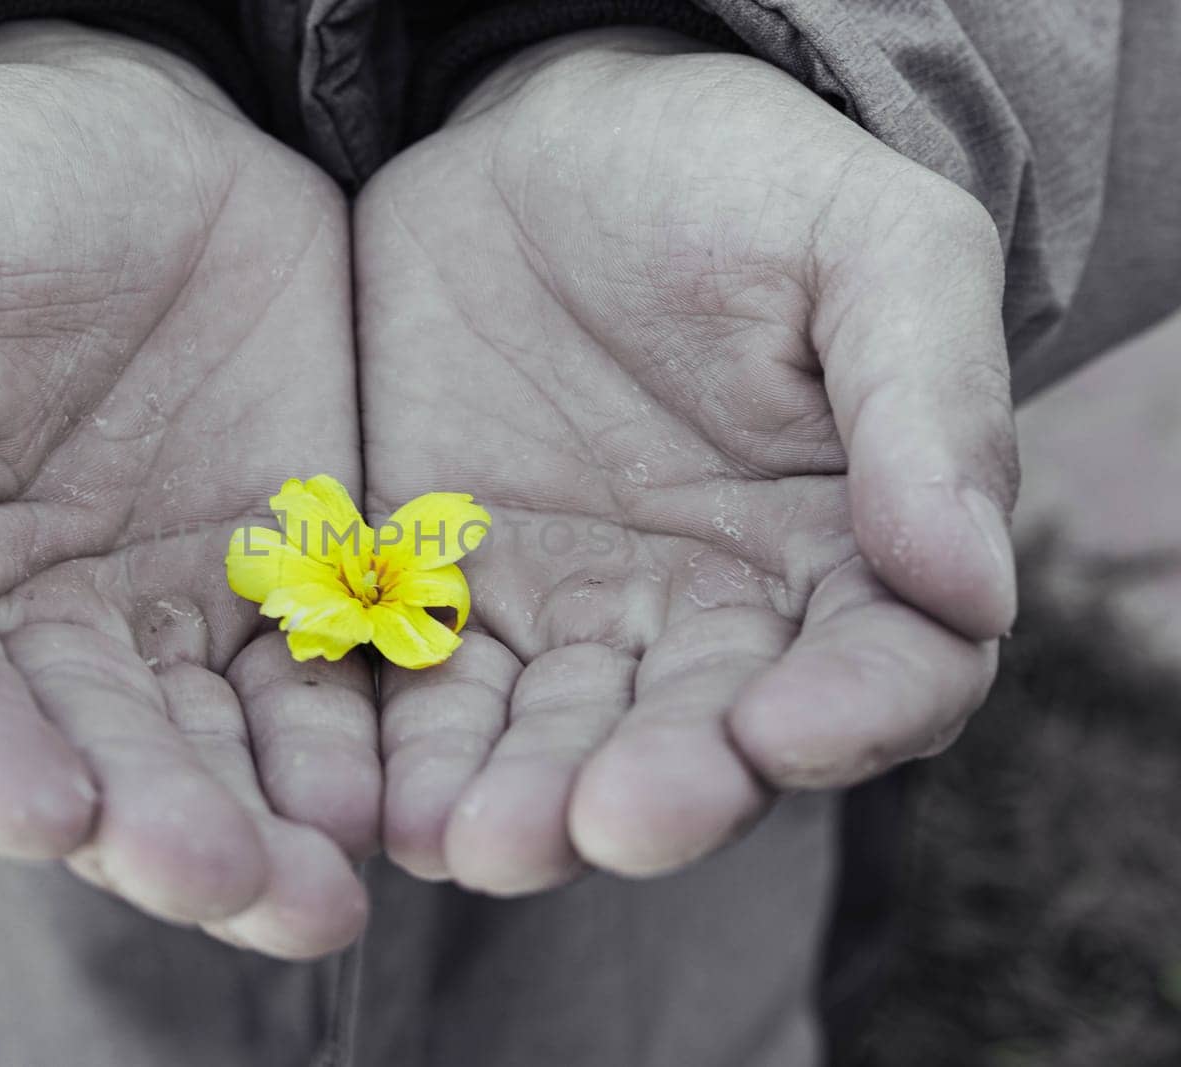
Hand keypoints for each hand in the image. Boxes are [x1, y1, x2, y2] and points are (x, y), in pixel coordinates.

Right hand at [0, 23, 373, 956]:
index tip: (50, 806)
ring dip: (267, 830)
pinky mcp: (292, 591)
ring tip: (325, 895)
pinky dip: (356, 746)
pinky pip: (328, 685)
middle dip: (152, 828)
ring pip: (217, 753)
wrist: (146, 147)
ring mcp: (173, 620)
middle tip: (226, 882)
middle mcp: (41, 631)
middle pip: (88, 758)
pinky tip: (393, 794)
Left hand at [356, 28, 1018, 891]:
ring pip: (559, 746)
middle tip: (611, 822)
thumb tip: (974, 583)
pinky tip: (389, 798)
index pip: (883, 669)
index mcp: (845, 550)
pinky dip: (414, 755)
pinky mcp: (445, 601)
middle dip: (664, 791)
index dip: (850, 712)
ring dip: (526, 805)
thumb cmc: (730, 180)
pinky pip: (431, 696)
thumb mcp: (866, 243)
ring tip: (483, 841)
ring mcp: (572, 620)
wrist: (547, 143)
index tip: (788, 728)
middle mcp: (711, 617)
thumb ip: (927, 397)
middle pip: (705, 742)